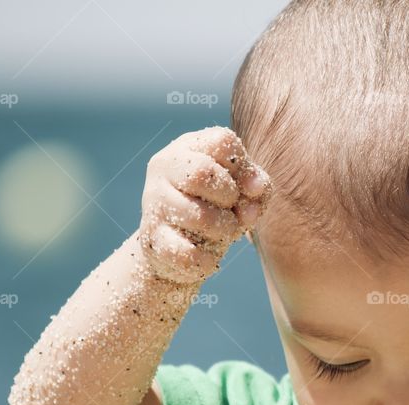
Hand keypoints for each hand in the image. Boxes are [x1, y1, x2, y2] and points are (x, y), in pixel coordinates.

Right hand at [138, 126, 272, 283]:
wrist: (174, 250)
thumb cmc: (214, 209)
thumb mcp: (240, 192)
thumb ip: (256, 185)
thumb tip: (256, 188)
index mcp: (189, 148)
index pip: (222, 142)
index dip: (244, 169)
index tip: (247, 189)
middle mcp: (164, 168)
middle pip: (204, 173)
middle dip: (230, 197)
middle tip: (232, 211)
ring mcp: (154, 203)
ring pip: (198, 215)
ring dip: (224, 229)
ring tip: (226, 232)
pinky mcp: (152, 239)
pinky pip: (186, 253)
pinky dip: (207, 260)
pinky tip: (209, 258)